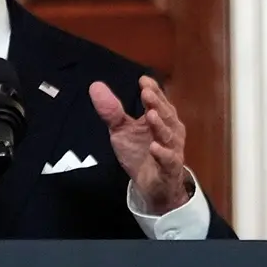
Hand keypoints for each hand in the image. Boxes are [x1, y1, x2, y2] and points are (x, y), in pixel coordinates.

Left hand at [89, 76, 188, 213]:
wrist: (151, 185)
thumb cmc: (140, 152)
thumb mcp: (122, 130)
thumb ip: (112, 110)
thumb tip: (95, 86)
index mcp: (159, 117)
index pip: (157, 100)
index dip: (152, 90)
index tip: (143, 80)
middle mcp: (169, 129)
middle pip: (165, 114)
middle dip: (156, 103)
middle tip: (147, 92)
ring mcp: (171, 148)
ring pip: (167, 135)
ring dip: (160, 125)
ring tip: (150, 115)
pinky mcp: (170, 167)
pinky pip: (168, 159)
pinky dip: (162, 153)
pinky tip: (154, 147)